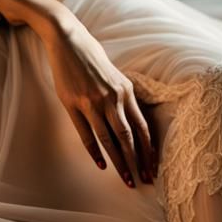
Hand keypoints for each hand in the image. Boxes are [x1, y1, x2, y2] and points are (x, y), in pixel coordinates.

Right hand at [41, 16, 157, 186]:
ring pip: (109, 139)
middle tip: (143, 181)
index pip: (142, 127)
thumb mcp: (114, 76)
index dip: (149, 149)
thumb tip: (129, 121)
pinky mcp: (73, 104)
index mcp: (127, 91)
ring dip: (119, 162)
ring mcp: (92, 102)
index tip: (153, 167)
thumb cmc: (91, 58)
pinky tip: (101, 164)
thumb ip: (122, 97)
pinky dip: (94, 151)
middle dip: (137, 162)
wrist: (68, 40)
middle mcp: (113, 98)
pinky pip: (86, 133)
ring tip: (125, 179)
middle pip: (128, 137)